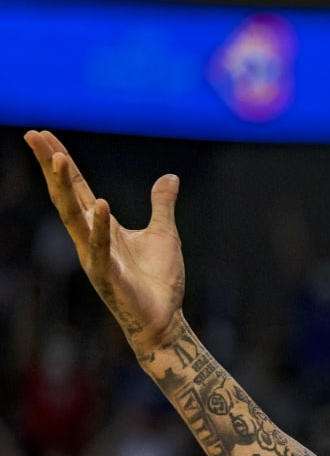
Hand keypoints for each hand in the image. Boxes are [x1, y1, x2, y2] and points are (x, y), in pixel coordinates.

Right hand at [24, 129, 185, 353]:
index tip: (44, 134)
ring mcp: (95, 256)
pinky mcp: (107, 276)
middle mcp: (90, 238)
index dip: (61, 161)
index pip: (76, 187)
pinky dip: (100, 227)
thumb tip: (170, 177)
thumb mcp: (164, 234)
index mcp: (102, 226)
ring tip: (57, 158)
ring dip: (64, 188)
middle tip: (34, 135)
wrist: (163, 320)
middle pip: (65, 195)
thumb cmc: (159, 281)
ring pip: (73, 217)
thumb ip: (162, 205)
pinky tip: (100, 205)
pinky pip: (100, 248)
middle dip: (50, 165)